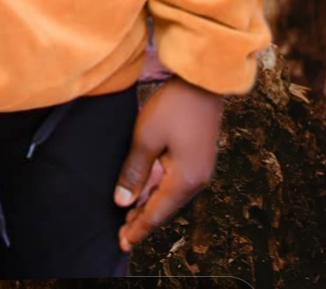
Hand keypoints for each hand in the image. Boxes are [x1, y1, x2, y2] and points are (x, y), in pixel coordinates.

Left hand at [114, 77, 224, 253]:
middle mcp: (196, 180)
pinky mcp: (199, 157)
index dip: (138, 229)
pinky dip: (160, 191)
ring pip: (171, 196)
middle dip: (143, 220)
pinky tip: (149, 191)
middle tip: (123, 234)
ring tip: (131, 217)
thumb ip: (135, 172)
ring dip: (151, 205)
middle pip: (165, 208)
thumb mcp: (147, 137)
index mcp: (185, 180)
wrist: (203, 82)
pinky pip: (176, 183)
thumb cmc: (174, 106)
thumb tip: (123, 202)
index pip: (156, 213)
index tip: (122, 242)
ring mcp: (200, 169)